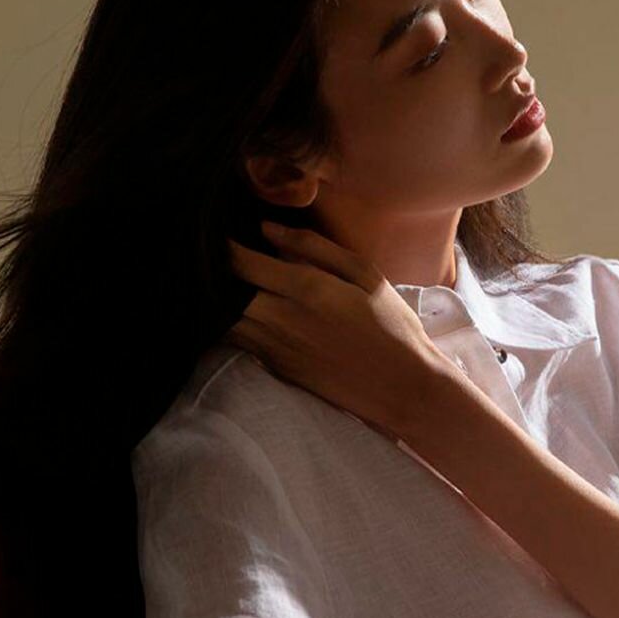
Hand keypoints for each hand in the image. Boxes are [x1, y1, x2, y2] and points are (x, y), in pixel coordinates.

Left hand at [224, 223, 454, 439]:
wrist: (403, 388)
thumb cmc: (392, 326)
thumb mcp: (366, 275)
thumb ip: (315, 248)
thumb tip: (267, 229)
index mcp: (306, 290)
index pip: (240, 262)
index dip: (222, 245)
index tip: (221, 232)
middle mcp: (283, 320)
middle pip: (223, 292)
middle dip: (215, 272)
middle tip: (215, 256)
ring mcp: (276, 349)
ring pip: (224, 320)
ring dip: (220, 300)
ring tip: (229, 282)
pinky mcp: (278, 369)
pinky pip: (240, 341)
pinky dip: (234, 323)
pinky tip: (247, 310)